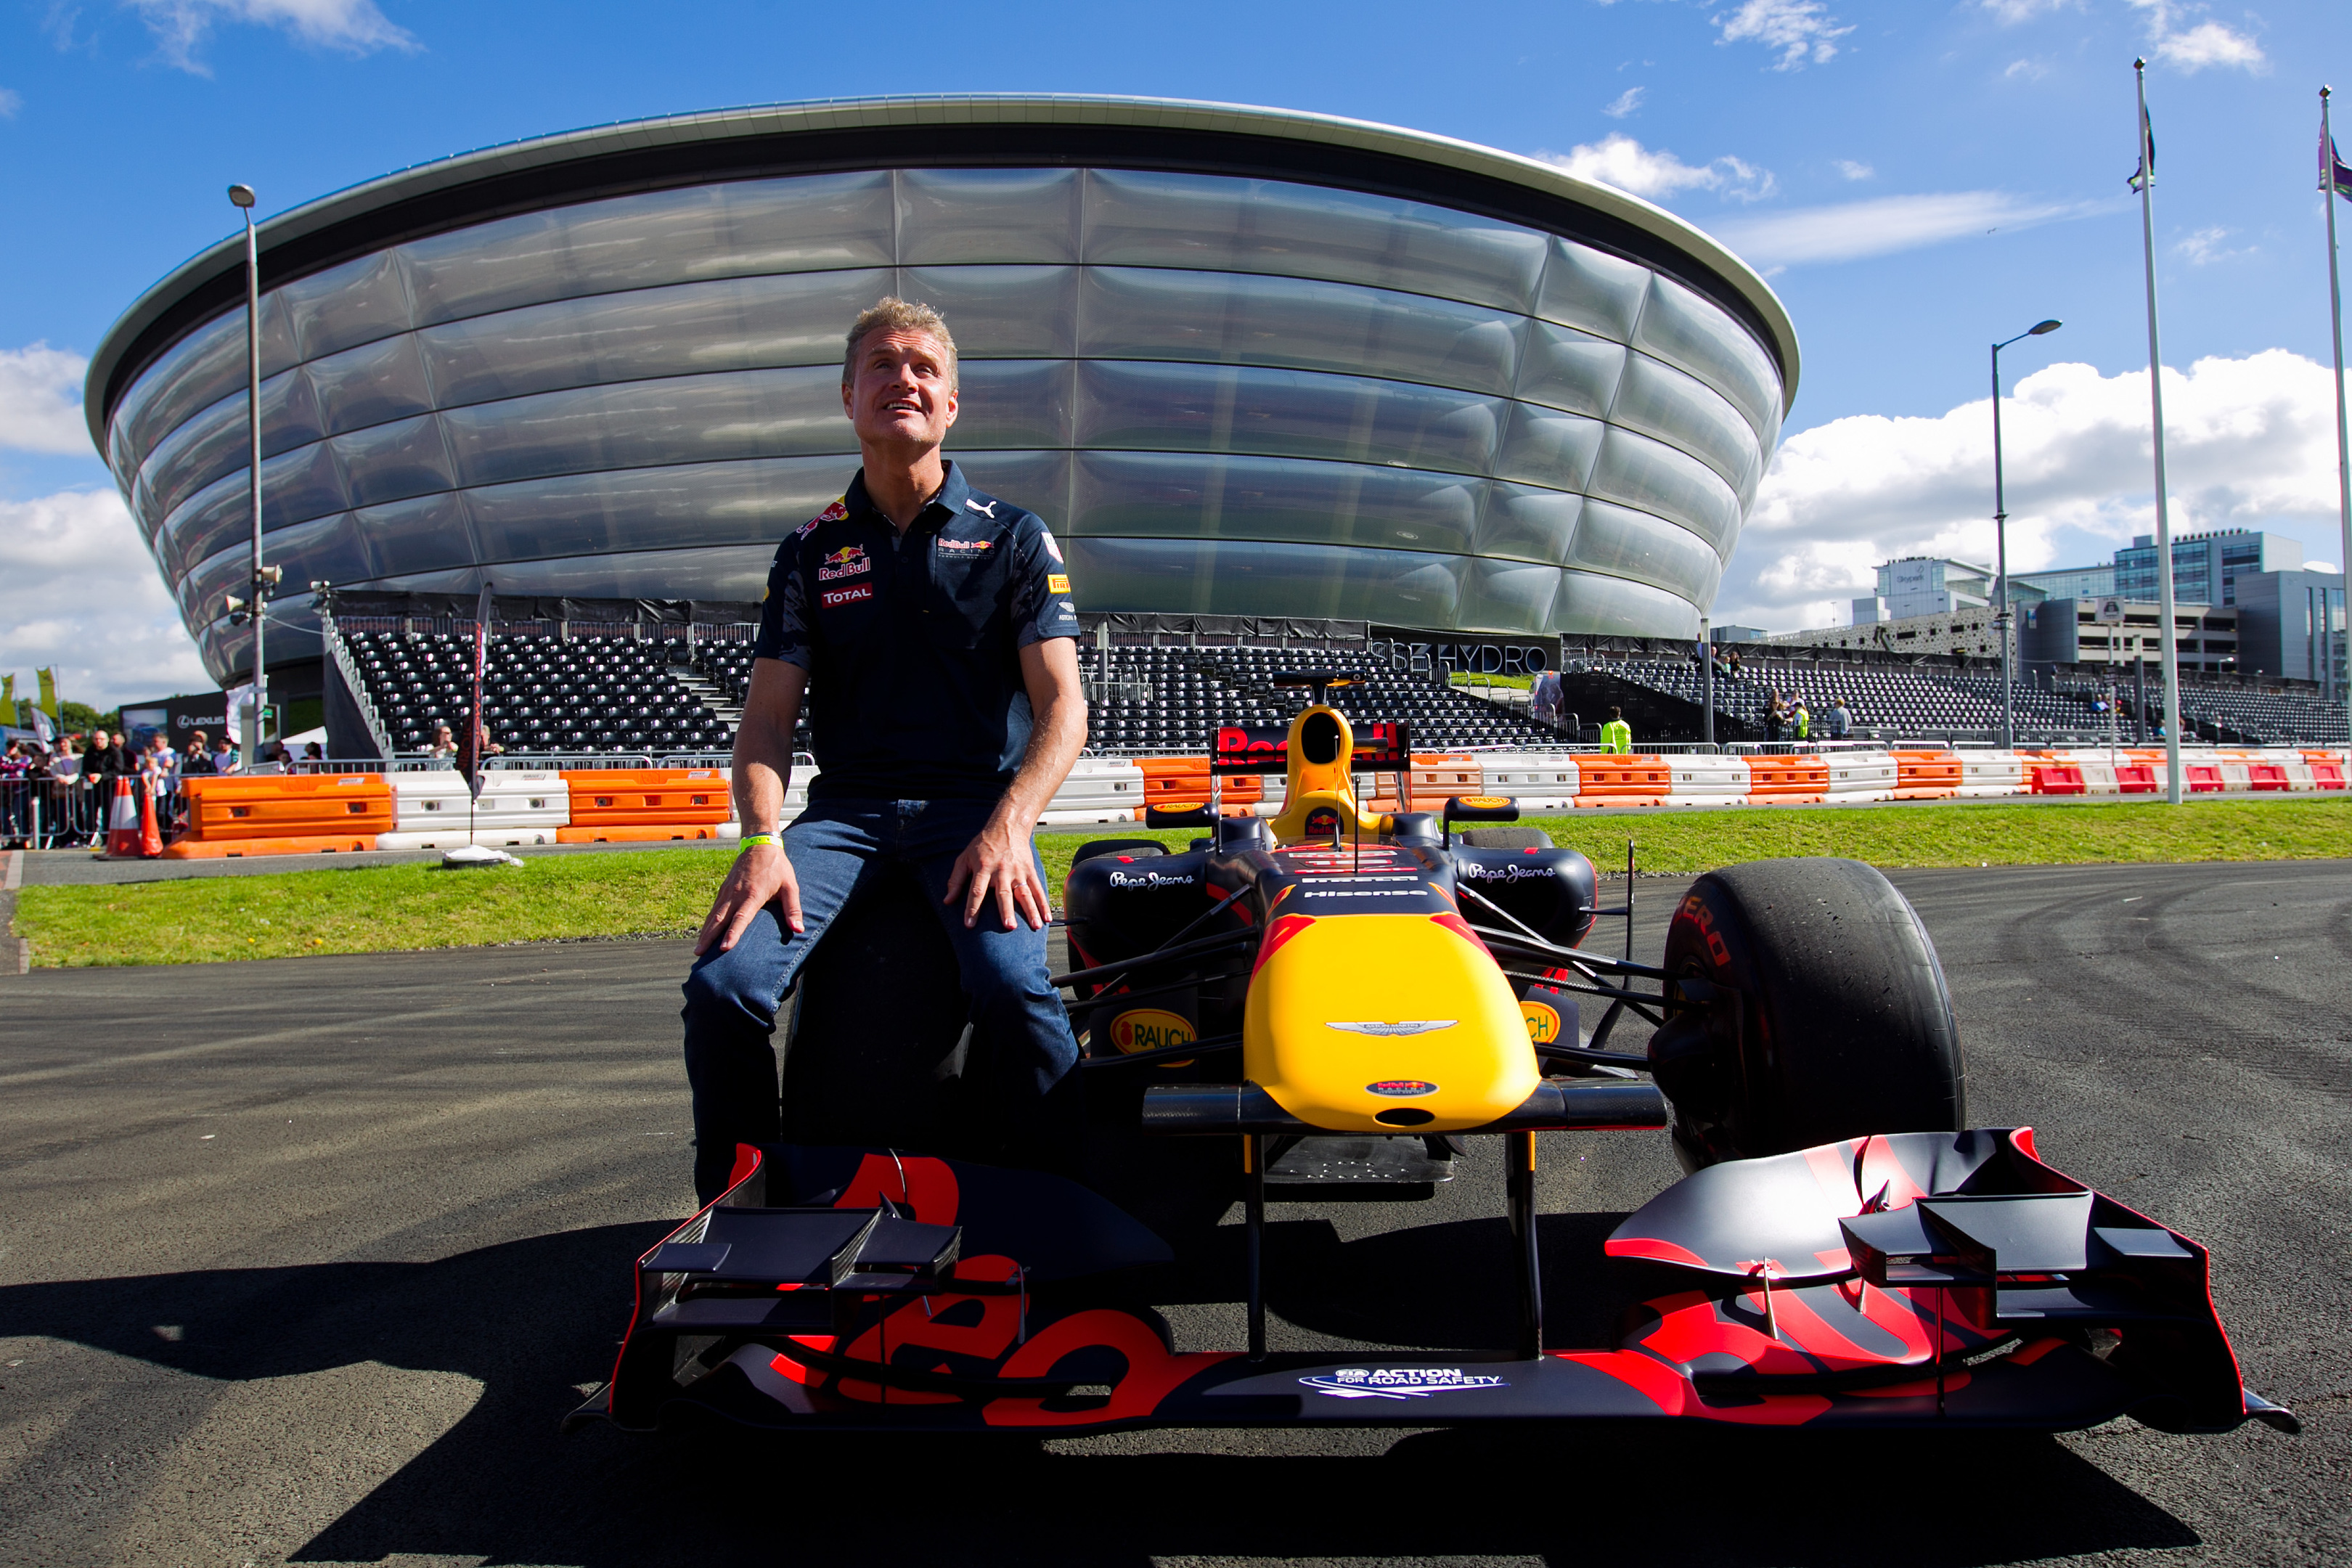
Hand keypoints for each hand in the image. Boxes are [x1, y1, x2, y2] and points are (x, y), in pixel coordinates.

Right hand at [695, 841, 801, 955]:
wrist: (760, 844)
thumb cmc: (778, 867)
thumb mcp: (790, 886)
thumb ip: (793, 909)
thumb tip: (798, 929)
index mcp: (753, 894)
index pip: (741, 917)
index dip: (733, 933)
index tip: (724, 948)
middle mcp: (737, 893)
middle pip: (720, 919)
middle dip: (709, 937)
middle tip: (699, 954)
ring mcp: (728, 891)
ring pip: (714, 914)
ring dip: (705, 932)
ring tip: (698, 950)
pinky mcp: (724, 889)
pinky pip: (714, 908)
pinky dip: (708, 922)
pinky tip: (704, 933)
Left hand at [945, 817, 1049, 931]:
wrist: (1007, 827)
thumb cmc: (983, 845)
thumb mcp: (964, 858)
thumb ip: (955, 880)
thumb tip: (947, 900)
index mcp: (983, 868)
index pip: (976, 891)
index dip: (972, 908)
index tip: (970, 924)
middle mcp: (1001, 871)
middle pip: (1004, 894)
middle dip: (1007, 911)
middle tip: (1009, 926)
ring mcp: (1018, 871)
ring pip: (1025, 893)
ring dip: (1030, 910)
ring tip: (1035, 926)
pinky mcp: (1029, 871)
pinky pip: (1037, 889)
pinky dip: (1043, 904)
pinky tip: (1046, 917)